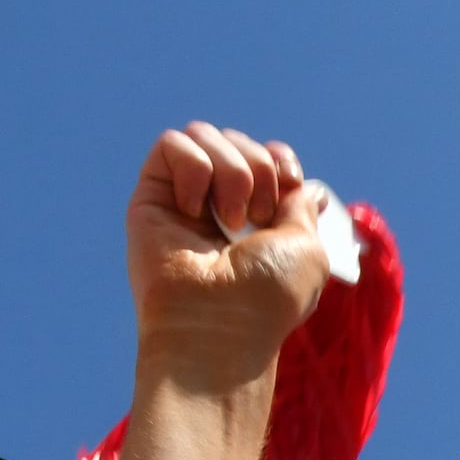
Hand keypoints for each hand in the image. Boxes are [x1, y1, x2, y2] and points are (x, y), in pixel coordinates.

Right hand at [125, 123, 334, 387]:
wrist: (219, 323)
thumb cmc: (266, 297)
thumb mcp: (306, 247)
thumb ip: (303, 208)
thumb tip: (309, 187)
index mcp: (255, 221)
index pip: (263, 156)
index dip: (278, 157)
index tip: (289, 181)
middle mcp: (216, 208)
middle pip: (238, 141)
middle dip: (259, 167)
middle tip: (258, 217)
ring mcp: (182, 201)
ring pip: (205, 135)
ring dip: (231, 170)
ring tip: (232, 220)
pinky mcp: (151, 198)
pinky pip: (172, 144)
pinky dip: (194, 168)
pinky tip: (196, 210)